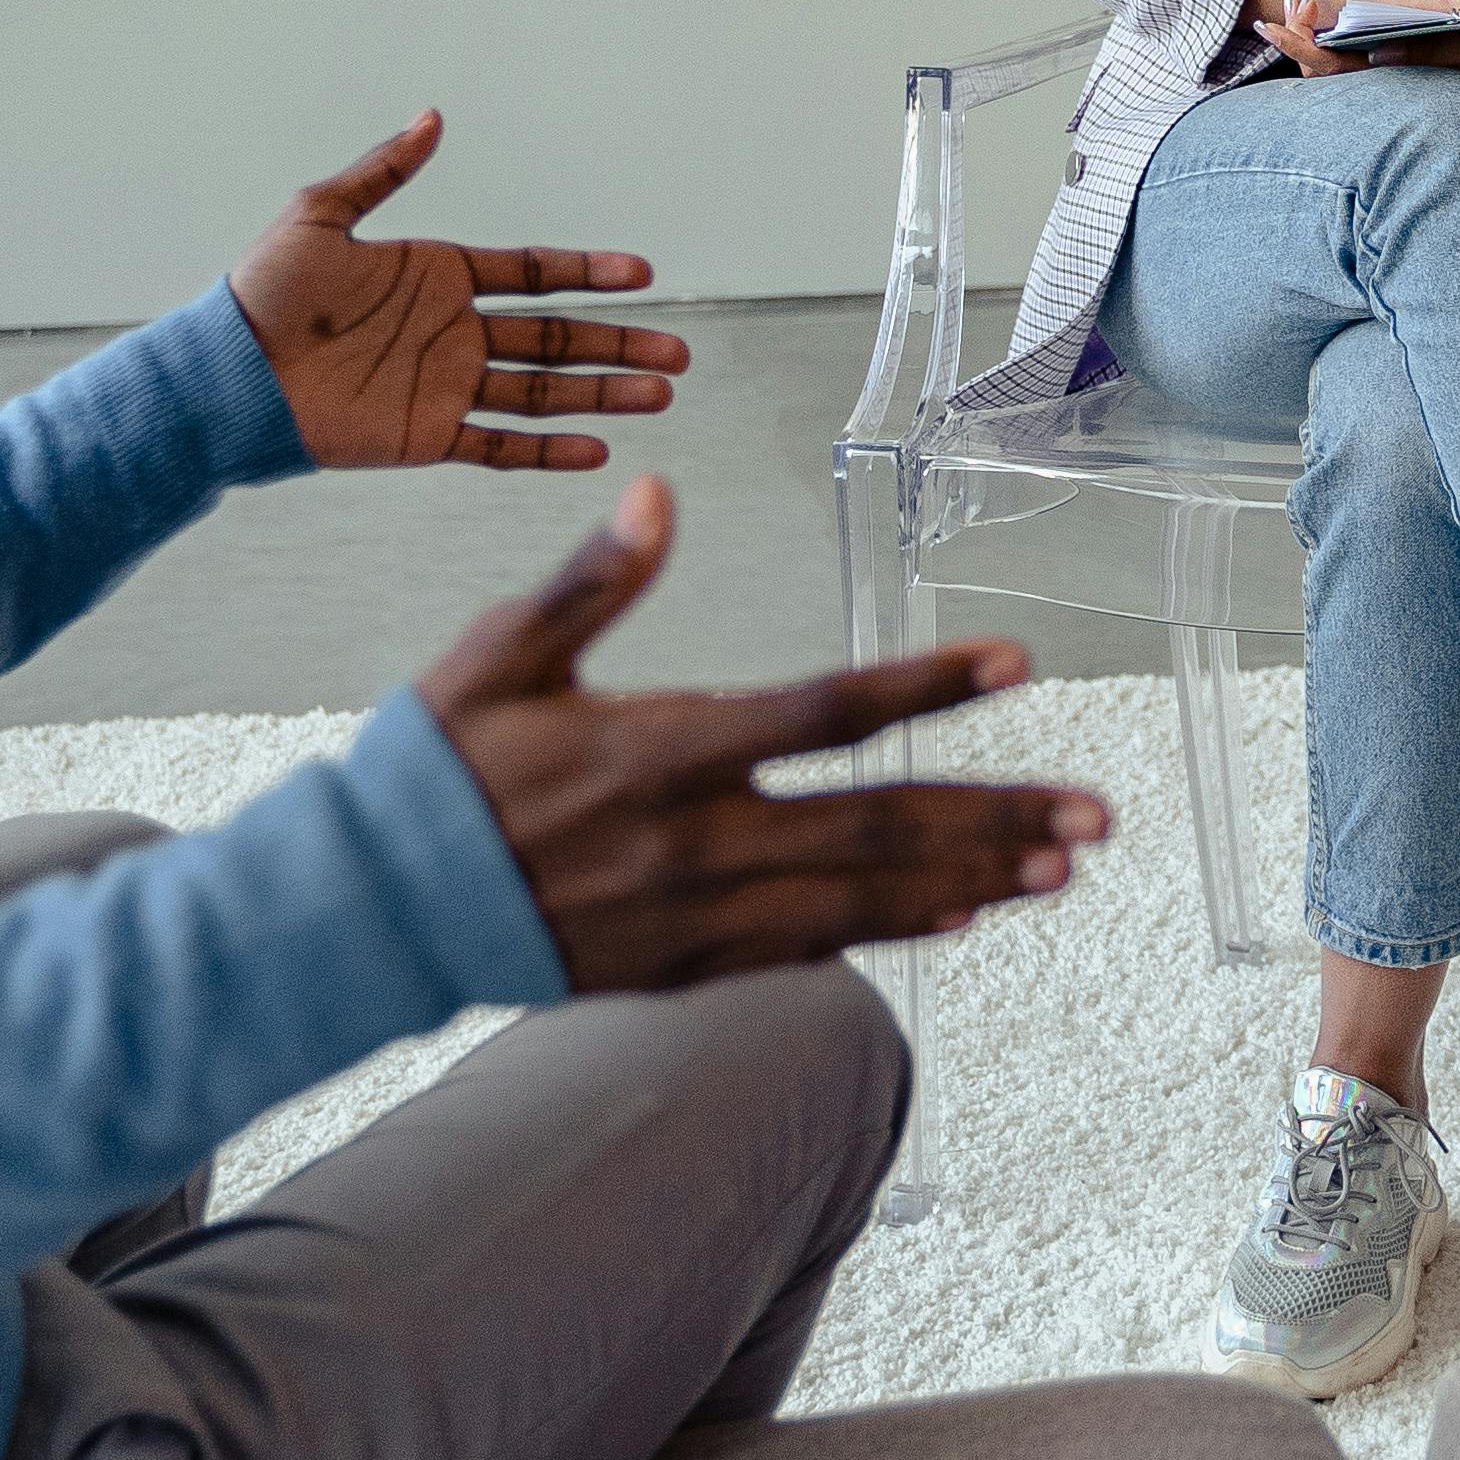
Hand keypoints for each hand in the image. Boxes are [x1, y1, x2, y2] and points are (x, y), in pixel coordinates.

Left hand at [229, 113, 689, 474]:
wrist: (227, 373)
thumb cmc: (264, 290)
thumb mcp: (320, 213)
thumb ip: (384, 170)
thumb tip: (432, 117)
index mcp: (439, 276)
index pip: (532, 273)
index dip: (588, 273)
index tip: (641, 275)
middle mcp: (454, 332)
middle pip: (556, 338)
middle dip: (618, 343)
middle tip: (678, 351)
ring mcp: (446, 386)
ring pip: (543, 392)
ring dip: (602, 394)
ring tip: (661, 393)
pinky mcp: (427, 435)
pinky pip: (500, 446)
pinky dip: (547, 451)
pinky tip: (595, 449)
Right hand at [421, 477, 1107, 989]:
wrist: (364, 911)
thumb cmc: (433, 767)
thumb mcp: (500, 654)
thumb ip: (591, 580)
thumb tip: (655, 492)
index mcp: (659, 747)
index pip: (824, 713)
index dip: (925, 688)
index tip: (1015, 664)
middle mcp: (692, 839)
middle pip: (875, 824)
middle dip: (995, 816)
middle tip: (1094, 816)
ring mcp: (692, 914)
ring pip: (860, 899)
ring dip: (969, 881)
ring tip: (1059, 868)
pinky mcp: (680, 967)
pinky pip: (809, 949)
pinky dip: (892, 931)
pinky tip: (962, 916)